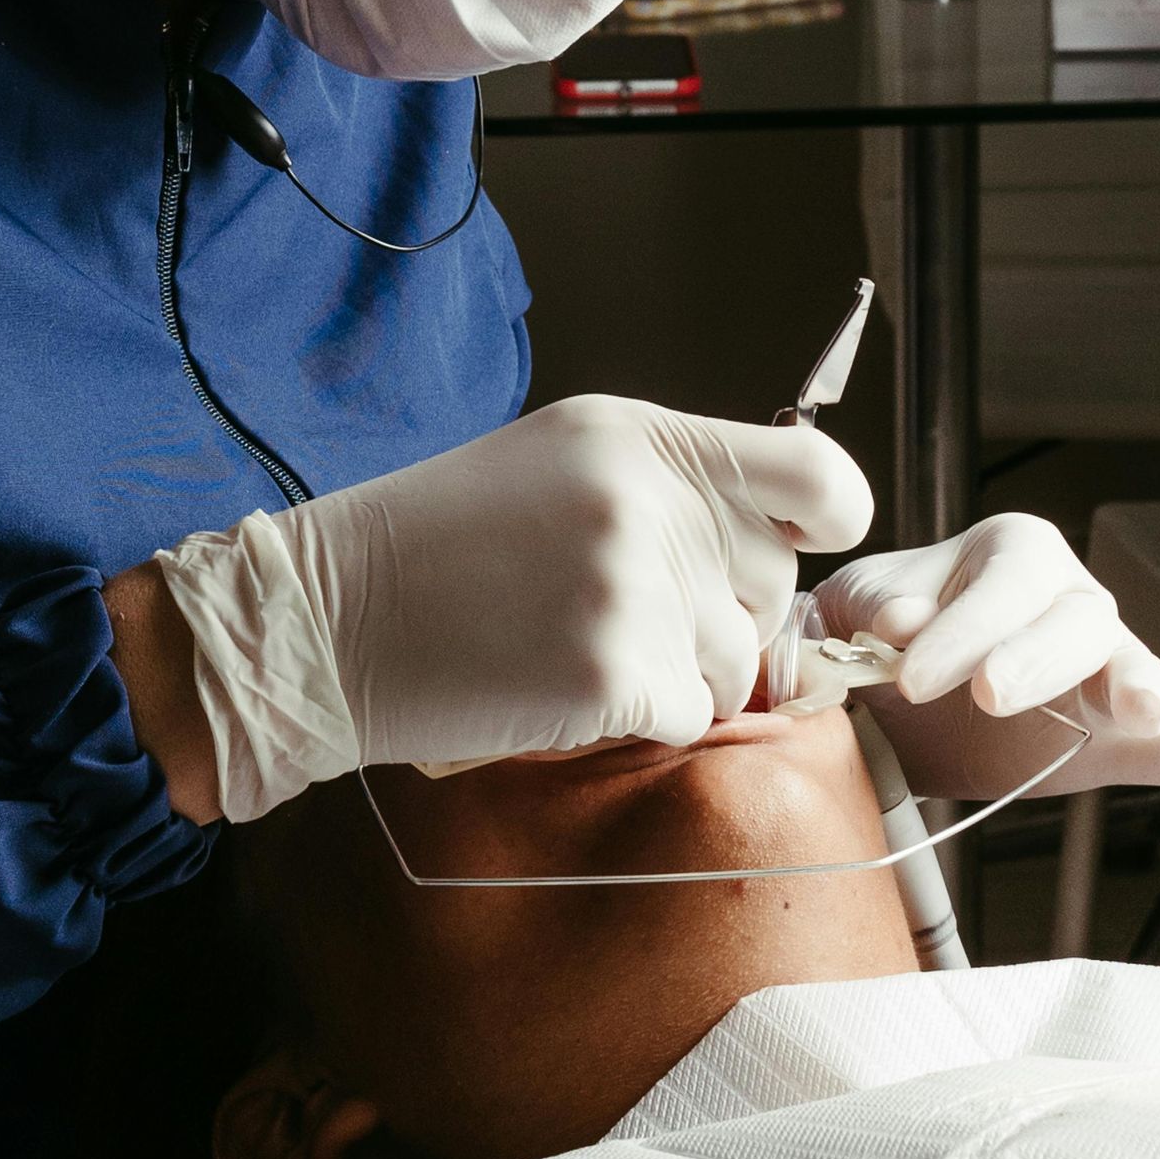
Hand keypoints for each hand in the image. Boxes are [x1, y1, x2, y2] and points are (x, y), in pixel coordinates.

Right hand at [157, 395, 873, 819]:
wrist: (331, 618)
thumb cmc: (444, 545)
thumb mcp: (562, 463)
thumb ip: (676, 485)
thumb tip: (784, 541)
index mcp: (643, 438)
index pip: (822, 478)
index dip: (828, 523)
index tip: (792, 546)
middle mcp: (651, 504)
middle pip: (774, 585)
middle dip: (719, 613)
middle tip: (616, 609)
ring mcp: (637, 592)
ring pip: (737, 665)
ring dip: (677, 675)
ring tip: (575, 645)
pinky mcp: (617, 677)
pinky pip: (688, 719)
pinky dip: (636, 719)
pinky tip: (560, 684)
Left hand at [812, 513, 1159, 798]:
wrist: (872, 697)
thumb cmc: (875, 634)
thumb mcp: (859, 607)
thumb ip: (876, 609)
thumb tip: (900, 625)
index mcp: (1012, 553)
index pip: (1002, 587)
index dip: (962, 628)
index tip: (911, 671)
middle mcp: (1068, 602)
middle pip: (1074, 622)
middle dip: (1033, 656)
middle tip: (983, 692)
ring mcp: (1100, 671)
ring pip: (1129, 669)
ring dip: (1132, 688)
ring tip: (1132, 710)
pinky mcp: (1112, 741)